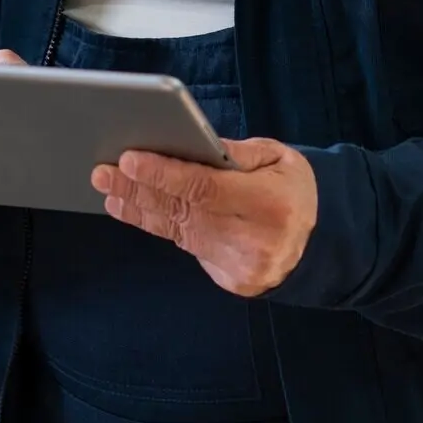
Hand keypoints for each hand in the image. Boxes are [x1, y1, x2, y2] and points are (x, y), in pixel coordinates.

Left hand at [91, 139, 317, 296]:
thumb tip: (191, 142)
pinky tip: (132, 209)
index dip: (164, 174)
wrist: (319, 244)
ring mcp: (240, 265)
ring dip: (139, 208)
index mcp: (269, 204)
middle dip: (138, 189)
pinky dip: (158, 225)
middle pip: (183, 210)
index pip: (204, 188)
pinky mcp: (229, 280)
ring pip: (177, 231)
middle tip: (103, 172)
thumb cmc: (294, 191)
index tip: (129, 159)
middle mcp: (253, 239)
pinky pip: (186, 246)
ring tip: (109, 190)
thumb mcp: (279, 158)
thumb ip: (237, 152)